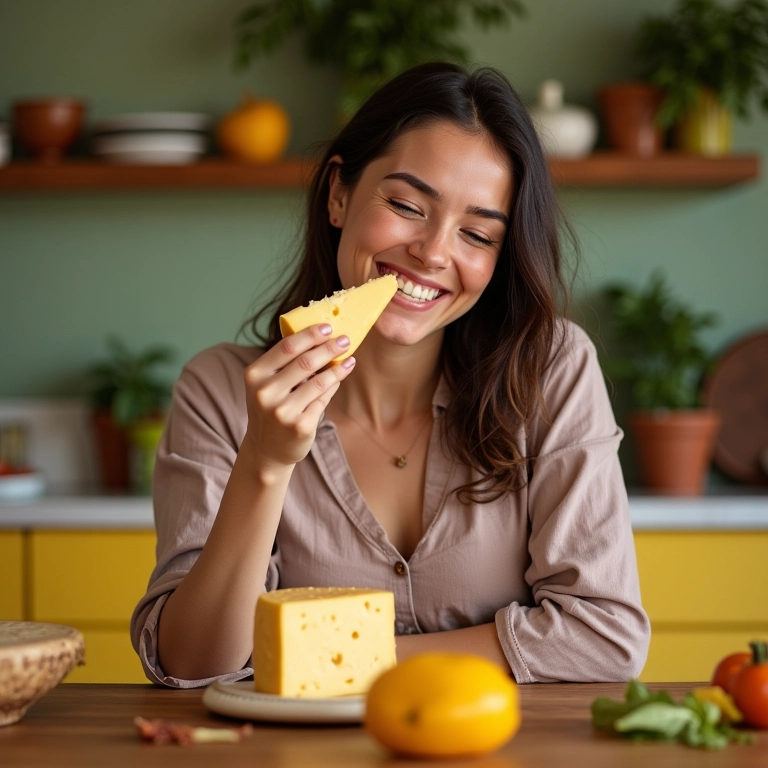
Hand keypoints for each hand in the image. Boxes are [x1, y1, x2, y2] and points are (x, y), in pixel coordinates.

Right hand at [242, 324, 353, 471]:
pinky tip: (342, 375)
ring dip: (337, 367)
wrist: (267, 450)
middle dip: (329, 348)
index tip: (328, 327)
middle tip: (344, 340)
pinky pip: (323, 399)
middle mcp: (265, 392)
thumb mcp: (268, 384)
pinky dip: (335, 384)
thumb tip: (322, 338)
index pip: (286, 347)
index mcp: (255, 375)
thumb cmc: (271, 408)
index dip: (310, 335)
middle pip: (305, 362)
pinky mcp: (300, 426)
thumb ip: (286, 363)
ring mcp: (282, 411)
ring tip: (349, 358)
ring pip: (319, 381)